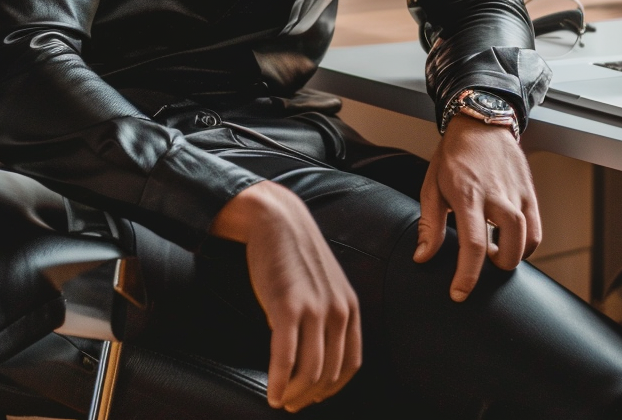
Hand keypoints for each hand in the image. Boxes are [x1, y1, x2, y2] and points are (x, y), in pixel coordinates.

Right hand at [210, 181, 361, 411]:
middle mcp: (338, 310)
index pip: (350, 365)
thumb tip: (316, 354)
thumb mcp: (325, 284)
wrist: (276, 219)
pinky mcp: (287, 305)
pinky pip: (285, 357)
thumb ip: (328, 315)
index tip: (313, 396)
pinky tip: (271, 392)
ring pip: (309, 372)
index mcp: (350, 306)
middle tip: (292, 403)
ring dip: (294, 394)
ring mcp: (314, 308)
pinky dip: (279, 382)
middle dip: (309, 395)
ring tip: (281, 400)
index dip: (331, 388)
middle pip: (329, 373)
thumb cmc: (295, 254)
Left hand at [414, 113, 540, 300]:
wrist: (479, 125)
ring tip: (496, 252)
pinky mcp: (529, 193)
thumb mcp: (431, 187)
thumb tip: (423, 257)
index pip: (472, 245)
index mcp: (467, 195)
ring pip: (527, 239)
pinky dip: (527, 243)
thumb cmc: (452, 156)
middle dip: (498, 266)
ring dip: (514, 256)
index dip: (467, 276)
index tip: (459, 293)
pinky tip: (510, 240)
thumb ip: (429, 225)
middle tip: (483, 263)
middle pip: (510, 246)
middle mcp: (496, 196)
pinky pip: (536, 229)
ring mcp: (516, 194)